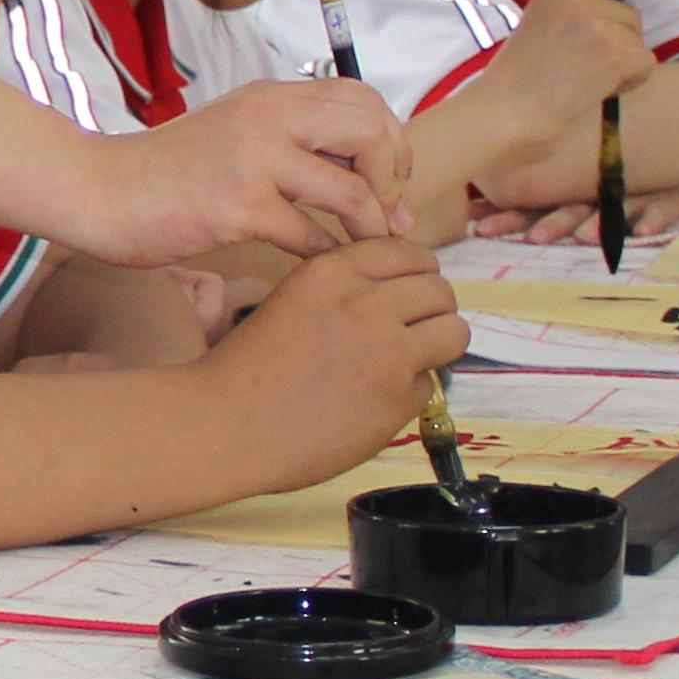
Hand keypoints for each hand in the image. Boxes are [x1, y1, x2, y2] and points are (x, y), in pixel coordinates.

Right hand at [84, 79, 407, 262]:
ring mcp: (253, 161)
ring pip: (352, 189)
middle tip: (386, 213)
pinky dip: (331, 254)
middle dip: (394, 178)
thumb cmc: (166, 174)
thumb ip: (290, 140)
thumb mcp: (234, 134)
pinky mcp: (237, 208)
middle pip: (372, 131)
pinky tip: (327, 265)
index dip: (390, 139)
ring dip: (372, 225)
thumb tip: (360, 170)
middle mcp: (268, 117)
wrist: (98, 191)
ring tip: (369, 247)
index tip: (385, 180)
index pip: (364, 98)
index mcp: (270, 97)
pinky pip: (312, 235)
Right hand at [203, 238, 468, 488]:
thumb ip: (345, 290)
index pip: (409, 252)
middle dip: (431, 310)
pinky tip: (374, 402)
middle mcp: (366, 303)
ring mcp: (388, 351)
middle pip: (440, 290)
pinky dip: (411, 393)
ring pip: (454, 331)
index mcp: (333, 271)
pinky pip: (432, 384)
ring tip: (412, 361)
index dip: (415, 273)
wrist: (223, 425)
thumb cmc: (246, 369)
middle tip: (413, 331)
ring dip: (439, 345)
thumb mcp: (293, 299)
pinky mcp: (397, 398)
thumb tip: (402, 294)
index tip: (409, 291)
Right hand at [494, 0, 662, 120]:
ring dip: (623, 64)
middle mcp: (578, 2)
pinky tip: (601, 89)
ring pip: (638, 41)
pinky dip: (631, 80)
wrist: (507, 111)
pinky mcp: (612, 55)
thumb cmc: (518, 79)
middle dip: (620, 40)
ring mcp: (596, 27)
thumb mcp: (539, 22)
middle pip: (630, 13)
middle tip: (587, 65)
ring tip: (587, 79)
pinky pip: (646, 62)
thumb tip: (615, 10)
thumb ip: (574, 8)